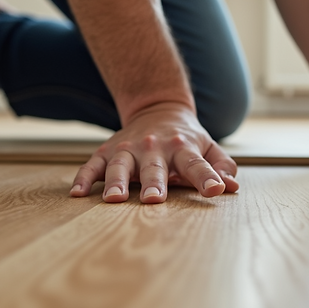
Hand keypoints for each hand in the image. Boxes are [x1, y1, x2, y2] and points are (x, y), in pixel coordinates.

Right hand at [69, 103, 239, 203]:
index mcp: (183, 148)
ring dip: (117, 181)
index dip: (207, 177)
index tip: (215, 189)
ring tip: (114, 198)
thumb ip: (222, 167)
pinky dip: (84, 178)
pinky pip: (92, 165)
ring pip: (120, 166)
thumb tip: (231, 186)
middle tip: (153, 200)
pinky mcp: (107, 151)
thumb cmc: (187, 138)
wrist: (158, 107)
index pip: (197, 165)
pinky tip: (77, 193)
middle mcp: (154, 147)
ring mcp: (128, 148)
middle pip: (154, 167)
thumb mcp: (209, 147)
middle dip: (153, 183)